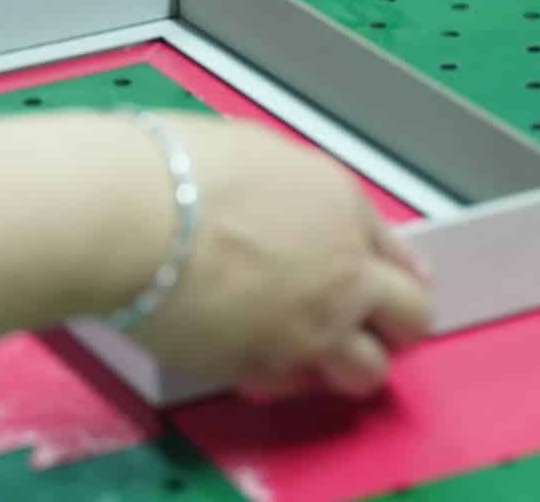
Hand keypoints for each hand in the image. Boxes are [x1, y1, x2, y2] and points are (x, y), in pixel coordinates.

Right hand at [124, 117, 430, 400]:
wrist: (129, 218)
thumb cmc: (174, 169)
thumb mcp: (253, 154)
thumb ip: (296, 196)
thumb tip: (294, 213)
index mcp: (342, 207)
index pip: (401, 255)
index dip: (393, 274)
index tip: (382, 286)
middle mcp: (344, 273)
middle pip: (411, 319)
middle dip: (392, 324)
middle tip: (361, 325)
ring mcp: (311, 329)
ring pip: (367, 372)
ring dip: (344, 362)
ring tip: (304, 346)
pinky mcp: (265, 368)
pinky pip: (292, 385)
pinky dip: (278, 374)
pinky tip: (248, 350)